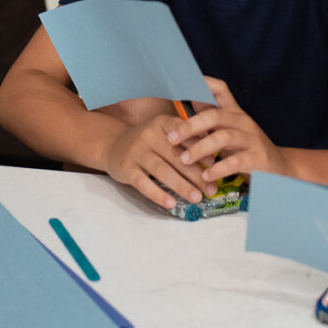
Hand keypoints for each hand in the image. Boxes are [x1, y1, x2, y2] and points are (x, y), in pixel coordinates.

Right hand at [102, 113, 218, 210]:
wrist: (114, 145)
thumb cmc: (148, 142)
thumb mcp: (165, 133)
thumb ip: (186, 141)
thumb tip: (213, 158)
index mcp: (162, 123)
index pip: (183, 134)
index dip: (199, 147)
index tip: (213, 163)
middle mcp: (149, 135)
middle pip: (175, 156)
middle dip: (196, 174)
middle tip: (211, 189)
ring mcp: (136, 151)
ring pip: (162, 171)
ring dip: (181, 186)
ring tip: (196, 197)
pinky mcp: (126, 168)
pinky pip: (143, 184)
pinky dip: (158, 194)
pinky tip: (171, 203)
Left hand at [166, 77, 290, 182]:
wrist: (281, 168)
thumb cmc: (247, 149)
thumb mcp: (230, 131)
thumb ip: (212, 121)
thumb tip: (189, 100)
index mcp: (235, 113)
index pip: (221, 90)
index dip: (203, 84)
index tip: (183, 83)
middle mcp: (243, 121)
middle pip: (214, 116)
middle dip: (190, 126)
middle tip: (171, 138)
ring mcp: (252, 139)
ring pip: (223, 137)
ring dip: (200, 148)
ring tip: (185, 160)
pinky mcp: (258, 158)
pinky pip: (235, 161)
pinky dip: (218, 169)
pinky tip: (206, 175)